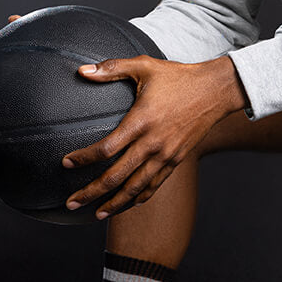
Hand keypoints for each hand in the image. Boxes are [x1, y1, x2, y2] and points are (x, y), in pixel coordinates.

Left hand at [62, 54, 248, 217]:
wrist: (215, 93)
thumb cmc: (178, 77)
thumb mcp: (144, 67)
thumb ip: (112, 68)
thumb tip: (81, 71)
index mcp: (141, 121)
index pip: (107, 148)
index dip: (84, 158)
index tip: (66, 163)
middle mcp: (152, 144)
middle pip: (117, 176)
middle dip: (91, 192)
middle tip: (71, 202)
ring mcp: (165, 156)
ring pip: (135, 188)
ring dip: (114, 204)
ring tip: (96, 214)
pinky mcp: (175, 162)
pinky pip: (154, 186)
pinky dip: (139, 198)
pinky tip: (126, 205)